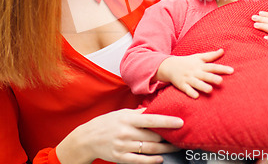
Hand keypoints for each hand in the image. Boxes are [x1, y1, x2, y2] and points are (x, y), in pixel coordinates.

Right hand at [56, 108, 182, 163]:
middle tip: (180, 136)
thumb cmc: (106, 123)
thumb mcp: (121, 113)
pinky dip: (152, 160)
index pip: (151, 120)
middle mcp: (126, 133)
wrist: (87, 138)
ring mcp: (124, 147)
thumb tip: (154, 109)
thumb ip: (138, 113)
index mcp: (127, 119)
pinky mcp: (121, 158)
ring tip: (174, 147)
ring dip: (165, 150)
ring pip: (150, 150)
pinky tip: (160, 158)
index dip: (167, 121)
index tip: (180, 122)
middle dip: (168, 138)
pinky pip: (140, 161)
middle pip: (154, 137)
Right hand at [155, 49, 233, 98]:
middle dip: (212, 78)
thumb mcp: (198, 57)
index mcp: (200, 65)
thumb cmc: (188, 62)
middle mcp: (195, 72)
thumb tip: (223, 50)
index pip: (213, 66)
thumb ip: (211, 56)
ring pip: (196, 83)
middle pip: (205, 75)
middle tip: (221, 81)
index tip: (232, 71)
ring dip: (203, 86)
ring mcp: (188, 79)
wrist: (169, 66)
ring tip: (210, 90)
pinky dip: (191, 92)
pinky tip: (196, 96)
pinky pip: (186, 89)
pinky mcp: (182, 85)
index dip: (222, 69)